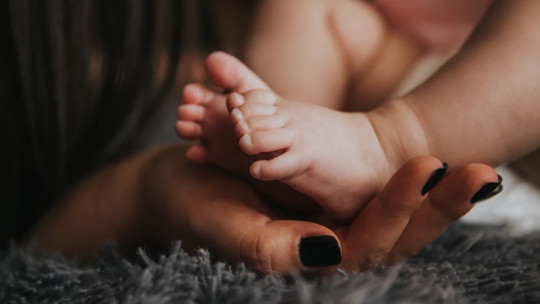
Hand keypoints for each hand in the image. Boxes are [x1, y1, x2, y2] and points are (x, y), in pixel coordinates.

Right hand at [141, 147, 501, 272]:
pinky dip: (406, 186)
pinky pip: (376, 201)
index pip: (367, 245)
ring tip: (472, 170)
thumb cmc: (198, 210)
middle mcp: (327, 251)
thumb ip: (271, 249)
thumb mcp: (228, 229)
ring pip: (393, 221)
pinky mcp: (328, 207)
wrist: (183, 187)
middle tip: (479, 173)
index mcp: (306, 262)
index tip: (427, 167)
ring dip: (435, 198)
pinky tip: (434, 170)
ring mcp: (331, 228)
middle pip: (395, 239)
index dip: (399, 208)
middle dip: (438, 208)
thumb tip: (331, 249)